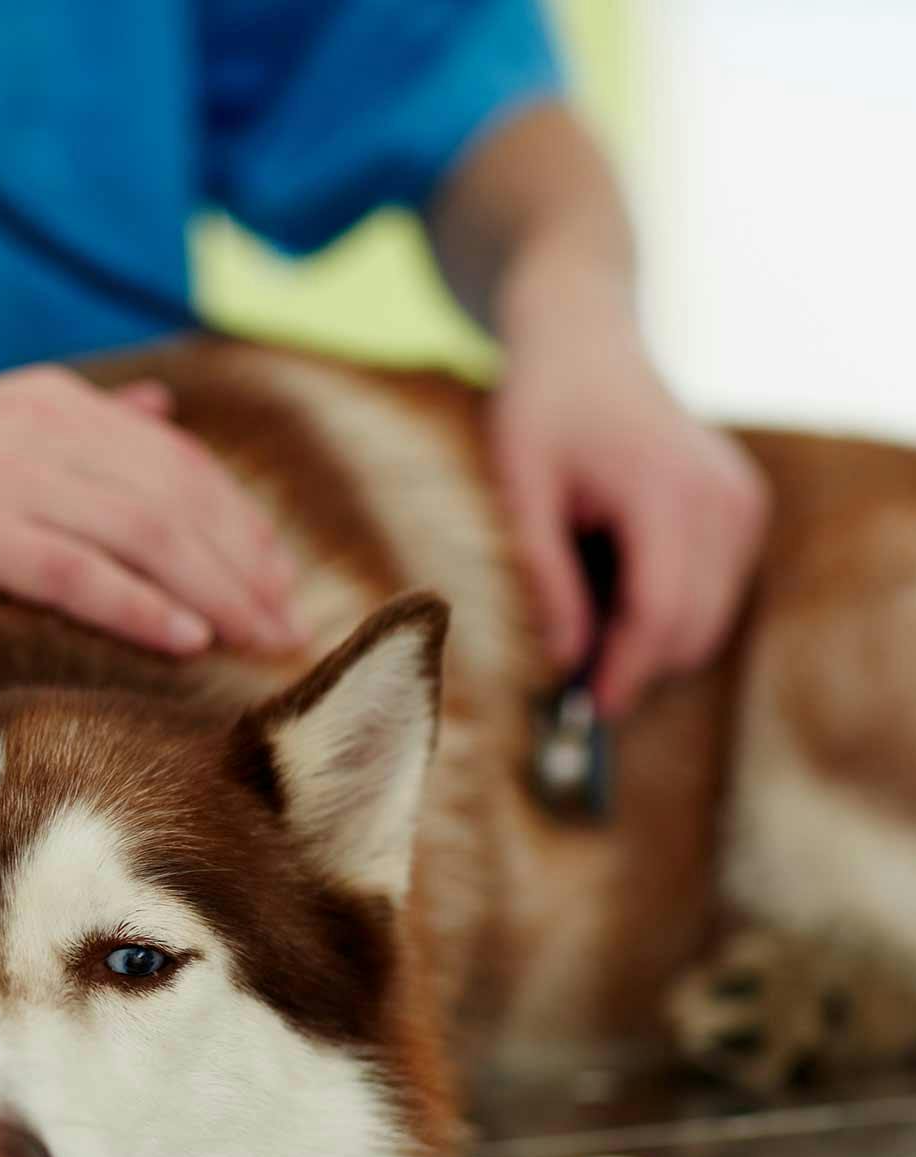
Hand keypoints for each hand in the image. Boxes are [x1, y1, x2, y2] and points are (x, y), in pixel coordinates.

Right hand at [0, 364, 302, 654]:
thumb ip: (79, 423)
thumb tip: (164, 407)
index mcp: (48, 400)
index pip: (178, 458)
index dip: (240, 521)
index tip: (282, 581)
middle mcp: (38, 425)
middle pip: (178, 495)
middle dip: (246, 563)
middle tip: (291, 629)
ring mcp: (1, 473)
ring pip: (144, 531)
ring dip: (216, 590)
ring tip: (262, 641)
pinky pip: (76, 570)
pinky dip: (139, 605)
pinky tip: (187, 642)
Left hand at [492, 266, 767, 713]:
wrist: (585, 343)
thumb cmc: (539, 409)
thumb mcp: (518, 489)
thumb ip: (542, 573)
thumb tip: (564, 659)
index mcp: (664, 489)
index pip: (659, 611)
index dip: (625, 671)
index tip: (587, 709)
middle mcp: (721, 497)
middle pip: (691, 624)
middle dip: (636, 664)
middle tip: (571, 684)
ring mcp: (742, 501)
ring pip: (709, 616)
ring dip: (652, 638)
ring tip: (584, 612)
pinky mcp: (744, 507)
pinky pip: (715, 588)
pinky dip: (670, 606)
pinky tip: (616, 579)